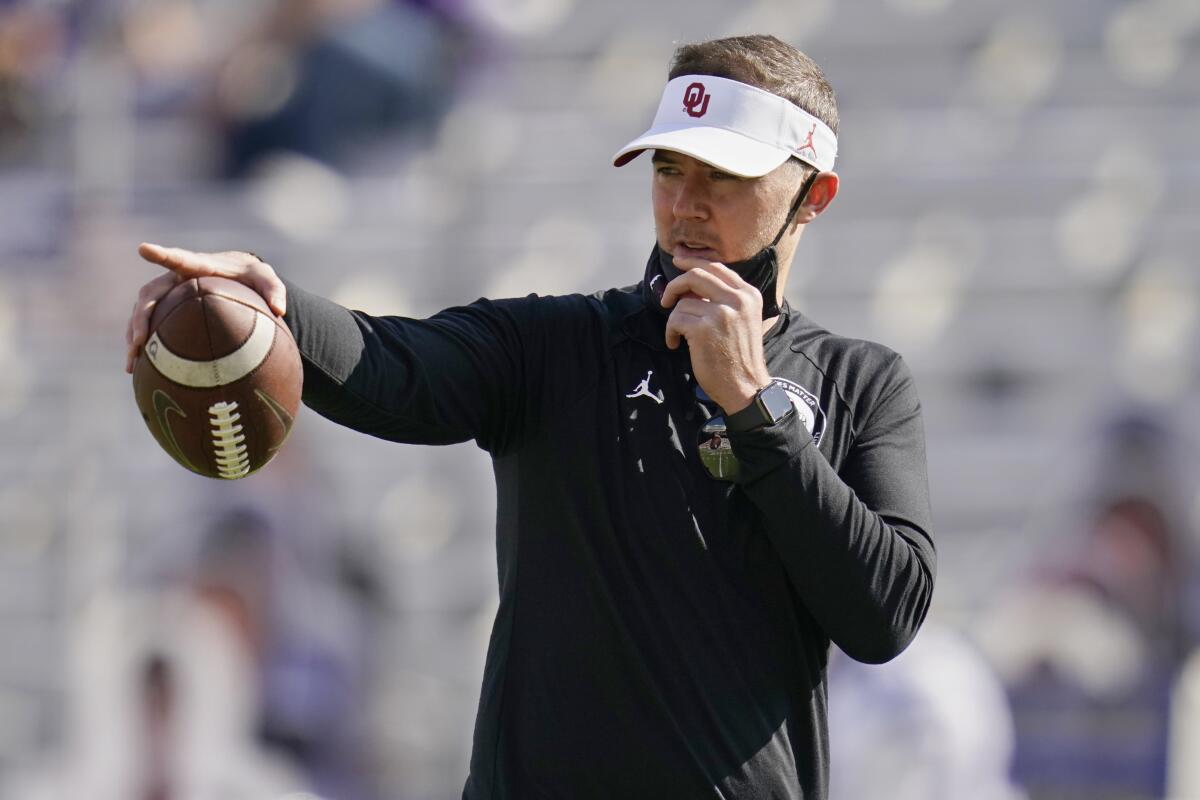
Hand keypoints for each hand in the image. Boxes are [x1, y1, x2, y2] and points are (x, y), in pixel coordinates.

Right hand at [124, 243, 285, 373]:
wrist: (237, 277)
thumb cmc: (252, 277)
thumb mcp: (267, 279)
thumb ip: (274, 290)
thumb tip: (279, 309)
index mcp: (200, 267)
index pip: (180, 260)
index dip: (162, 254)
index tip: (143, 248)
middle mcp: (177, 279)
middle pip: (150, 294)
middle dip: (141, 317)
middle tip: (139, 341)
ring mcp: (169, 293)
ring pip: (142, 311)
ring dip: (133, 334)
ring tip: (132, 361)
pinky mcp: (167, 308)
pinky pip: (148, 324)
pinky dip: (140, 343)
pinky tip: (137, 366)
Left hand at [660, 256, 771, 412]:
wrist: (747, 387)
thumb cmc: (739, 357)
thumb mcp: (743, 320)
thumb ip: (724, 299)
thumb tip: (690, 281)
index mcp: (749, 295)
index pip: (716, 267)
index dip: (693, 261)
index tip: (678, 260)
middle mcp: (738, 299)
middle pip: (696, 274)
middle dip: (675, 284)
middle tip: (665, 299)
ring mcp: (721, 313)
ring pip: (683, 302)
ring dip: (674, 320)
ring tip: (679, 336)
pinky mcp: (704, 329)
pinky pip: (675, 320)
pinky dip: (671, 333)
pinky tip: (677, 345)